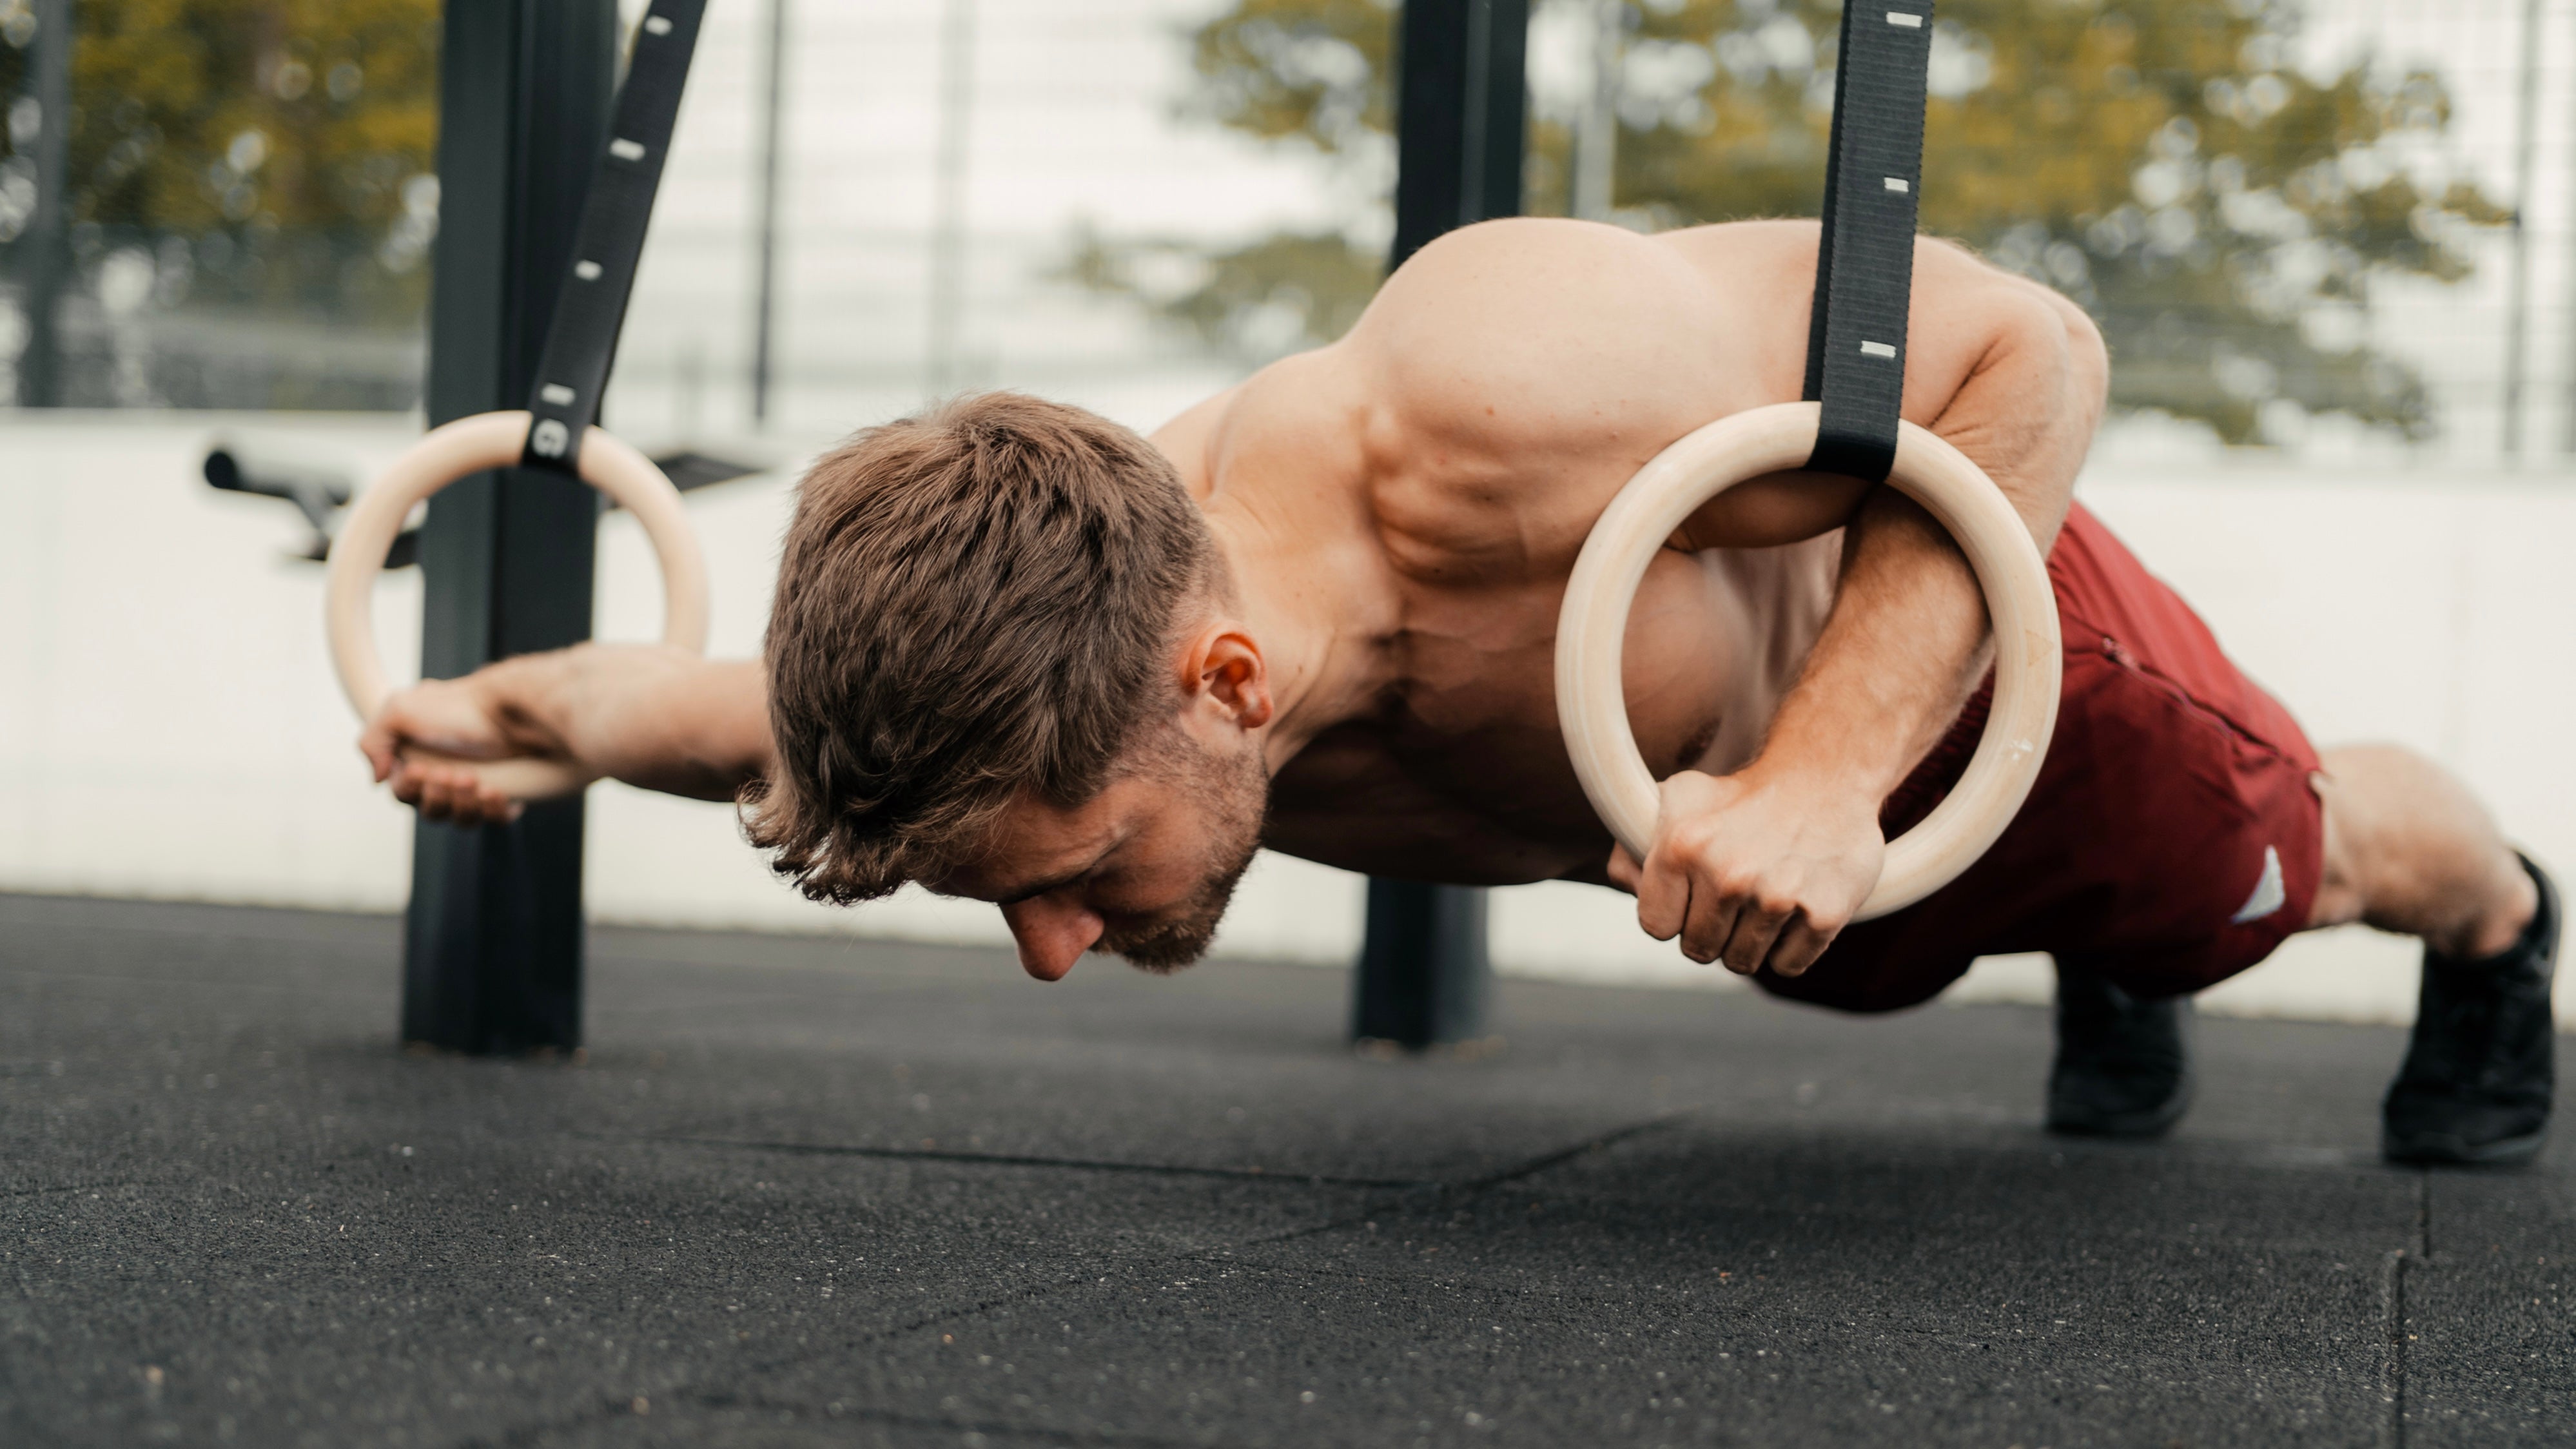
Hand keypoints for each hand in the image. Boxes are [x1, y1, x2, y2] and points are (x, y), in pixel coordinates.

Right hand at [359, 675, 548, 826]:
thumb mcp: (399, 709)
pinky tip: (494, 792)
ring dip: (464, 804)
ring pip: (462, 820)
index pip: (404, 795)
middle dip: (438, 796)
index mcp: (419, 762)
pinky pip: (495, 819)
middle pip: (432, 812)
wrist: (508, 704)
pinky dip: (492, 811)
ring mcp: (477, 787)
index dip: (410, 789)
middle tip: (450, 772)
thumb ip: (373, 741)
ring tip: (472, 778)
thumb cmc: (455, 705)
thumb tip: (379, 779)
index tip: (419, 769)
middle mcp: (447, 778)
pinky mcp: (507, 793)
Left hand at [1605, 765, 1884, 976]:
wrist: (1825, 777)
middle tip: (1732, 898)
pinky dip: (1789, 948)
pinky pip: (1787, 966)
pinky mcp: (1824, 913)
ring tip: (1762, 898)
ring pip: (1742, 962)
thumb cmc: (1742, 796)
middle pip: (1698, 950)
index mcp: (1682, 847)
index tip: (1691, 898)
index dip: (1673, 915)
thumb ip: (1634, 843)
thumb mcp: (1680, 799)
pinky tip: (1793, 908)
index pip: (1656, 926)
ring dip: (1749, 941)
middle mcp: (1727, 874)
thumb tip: (1627, 885)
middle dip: (1711, 931)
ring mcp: (1777, 896)